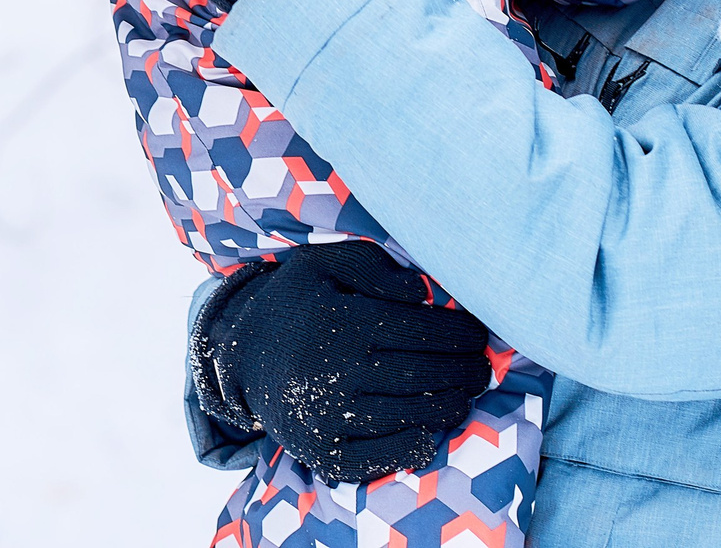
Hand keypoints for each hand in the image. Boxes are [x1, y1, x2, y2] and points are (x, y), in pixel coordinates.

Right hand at [195, 243, 493, 488]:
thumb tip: (424, 293)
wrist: (239, 358)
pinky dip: (417, 444)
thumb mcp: (323, 264)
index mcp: (341, 321)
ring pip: (415, 415)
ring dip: (451, 405)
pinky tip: (429, 428)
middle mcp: (336, 371)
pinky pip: (386, 456)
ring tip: (462, 393)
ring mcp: (330, 417)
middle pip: (427, 375)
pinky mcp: (323, 452)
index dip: (463, 334)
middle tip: (481, 368)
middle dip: (466, 371)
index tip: (479, 336)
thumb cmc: (296, 304)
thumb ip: (374, 266)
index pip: (425, 330)